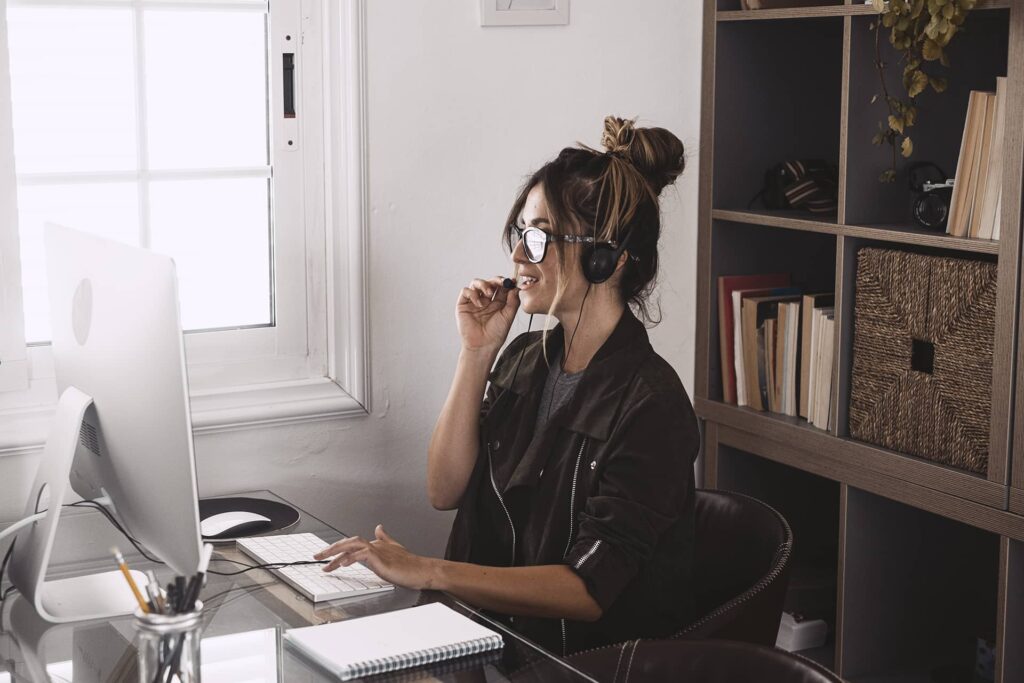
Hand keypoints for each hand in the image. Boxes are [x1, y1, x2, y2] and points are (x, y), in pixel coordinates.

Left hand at [313, 525, 437, 590]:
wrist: (422, 570)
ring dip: (337, 552)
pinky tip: (343, 563)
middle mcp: (375, 545)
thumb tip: (379, 527)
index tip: (326, 558)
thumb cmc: (409, 564)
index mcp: (375, 544)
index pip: (352, 544)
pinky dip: (351, 557)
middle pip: (348, 542)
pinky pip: (363, 554)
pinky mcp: (381, 559)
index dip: (337, 549)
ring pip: (353, 545)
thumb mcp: (394, 549)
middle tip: (317, 556)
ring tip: (324, 561)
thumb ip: (385, 538)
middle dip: (331, 549)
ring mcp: (378, 551)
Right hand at [457, 276, 518, 353]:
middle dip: (496, 280)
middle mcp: (486, 300)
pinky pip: (466, 291)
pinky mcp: (463, 304)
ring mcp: (474, 301)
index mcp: (498, 302)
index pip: (501, 287)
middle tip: (501, 282)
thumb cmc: (496, 334)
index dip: (506, 282)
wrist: (483, 345)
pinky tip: (479, 304)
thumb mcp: (508, 316)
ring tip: (489, 293)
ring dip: (484, 284)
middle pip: (490, 282)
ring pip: (476, 283)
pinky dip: (472, 294)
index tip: (512, 281)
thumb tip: (516, 288)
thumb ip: (513, 302)